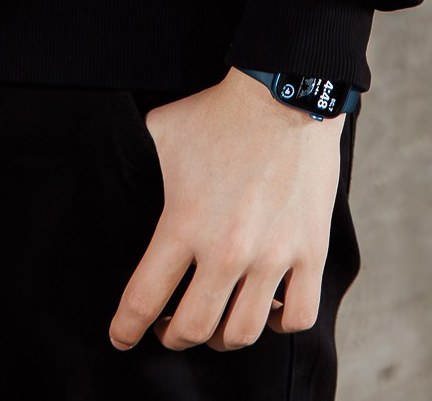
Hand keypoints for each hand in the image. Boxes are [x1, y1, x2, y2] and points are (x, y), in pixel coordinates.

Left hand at [109, 68, 343, 353]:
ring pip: (241, 333)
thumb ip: (143, 165)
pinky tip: (265, 307)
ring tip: (213, 323)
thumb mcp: (163, 131)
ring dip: (221, 337)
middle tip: (167, 329)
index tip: (121, 338)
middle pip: (192, 329)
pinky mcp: (309, 252)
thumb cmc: (219, 112)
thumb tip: (123, 171)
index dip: (126, 328)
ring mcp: (272, 256)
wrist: (284, 94)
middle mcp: (226, 251)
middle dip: (171, 337)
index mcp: (183, 223)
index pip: (144, 298)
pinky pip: (296, 316)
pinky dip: (277, 322)